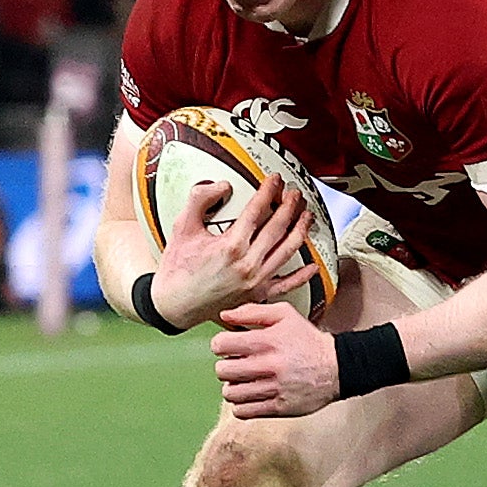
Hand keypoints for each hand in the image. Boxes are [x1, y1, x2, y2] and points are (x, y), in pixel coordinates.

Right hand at [149, 177, 317, 330]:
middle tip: (294, 194)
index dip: (268, 191)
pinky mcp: (258, 295)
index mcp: (231, 246)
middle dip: (289, 206)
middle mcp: (248, 264)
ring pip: (287, 251)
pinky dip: (302, 276)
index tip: (274, 180)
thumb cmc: (177, 270)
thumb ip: (199, 201)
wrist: (173, 306)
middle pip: (278, 228)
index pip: (257, 211)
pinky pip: (287, 285)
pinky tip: (313, 266)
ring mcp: (256, 281)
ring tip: (306, 216)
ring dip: (300, 231)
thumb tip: (221, 186)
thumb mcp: (182, 229)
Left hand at [212, 302, 337, 419]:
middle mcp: (269, 366)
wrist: (337, 367)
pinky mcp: (278, 408)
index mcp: (268, 341)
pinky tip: (251, 394)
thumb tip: (224, 316)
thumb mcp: (285, 316)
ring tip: (244, 381)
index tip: (228, 346)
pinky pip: (243, 411)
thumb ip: (252, 312)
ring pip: (230, 393)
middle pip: (223, 370)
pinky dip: (241, 404)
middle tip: (236, 364)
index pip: (222, 345)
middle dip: (226, 366)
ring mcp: (273, 389)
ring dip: (233, 386)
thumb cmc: (308, 341)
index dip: (220, 344)